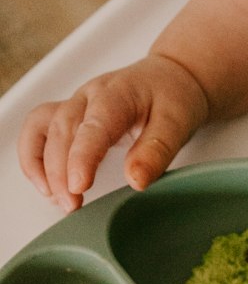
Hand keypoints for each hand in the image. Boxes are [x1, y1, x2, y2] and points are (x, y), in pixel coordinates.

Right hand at [18, 53, 209, 212]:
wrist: (169, 78)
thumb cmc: (173, 98)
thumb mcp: (177, 124)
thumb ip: (156, 151)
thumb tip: (135, 181)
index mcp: (117, 95)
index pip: (94, 126)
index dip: (82, 157)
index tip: (78, 186)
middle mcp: (89, 96)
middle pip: (63, 131)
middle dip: (61, 171)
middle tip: (72, 206)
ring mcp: (76, 103)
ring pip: (44, 128)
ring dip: (42, 165)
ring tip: (56, 198)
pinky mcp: (70, 113)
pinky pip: (38, 128)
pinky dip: (33, 156)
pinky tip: (45, 184)